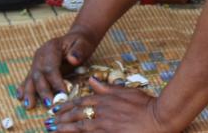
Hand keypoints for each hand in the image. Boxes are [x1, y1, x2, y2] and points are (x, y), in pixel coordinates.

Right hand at [18, 29, 97, 109]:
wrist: (75, 39)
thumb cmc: (81, 43)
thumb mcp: (83, 44)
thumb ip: (79, 51)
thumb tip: (73, 60)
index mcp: (51, 48)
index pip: (50, 67)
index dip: (56, 81)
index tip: (63, 94)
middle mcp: (40, 55)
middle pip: (39, 74)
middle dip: (43, 91)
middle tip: (49, 104)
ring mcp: (36, 62)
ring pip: (31, 78)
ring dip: (30, 93)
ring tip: (28, 105)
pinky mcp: (36, 68)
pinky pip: (28, 78)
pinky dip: (24, 88)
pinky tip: (20, 97)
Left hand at [48, 77, 168, 131]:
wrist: (159, 117)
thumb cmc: (145, 104)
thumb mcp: (125, 91)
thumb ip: (106, 87)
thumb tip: (92, 81)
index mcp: (105, 99)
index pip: (80, 102)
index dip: (67, 106)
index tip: (57, 110)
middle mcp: (102, 112)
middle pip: (76, 115)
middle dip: (61, 118)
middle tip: (49, 122)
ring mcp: (104, 125)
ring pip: (79, 127)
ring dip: (64, 129)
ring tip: (53, 130)